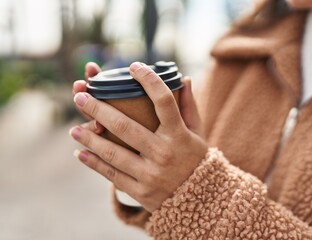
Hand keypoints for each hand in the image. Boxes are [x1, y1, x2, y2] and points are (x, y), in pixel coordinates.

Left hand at [69, 62, 207, 211]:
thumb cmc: (195, 160)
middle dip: (99, 109)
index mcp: (179, 135)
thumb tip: (186, 79)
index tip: (134, 67)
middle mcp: (164, 153)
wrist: (200, 200)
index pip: (164, 101)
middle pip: (126, 127)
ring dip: (90, 138)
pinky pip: (112, 175)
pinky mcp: (140, 190)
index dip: (149, 81)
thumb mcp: (198, 133)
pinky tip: (80, 153)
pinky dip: (94, 163)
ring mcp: (150, 174)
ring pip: (113, 153)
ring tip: (73, 129)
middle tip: (81, 97)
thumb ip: (190, 106)